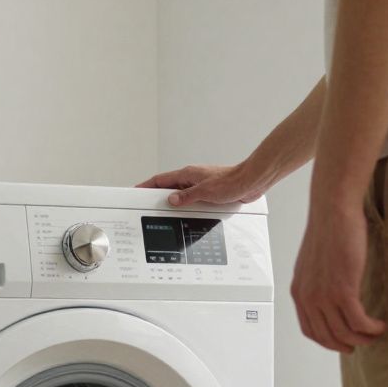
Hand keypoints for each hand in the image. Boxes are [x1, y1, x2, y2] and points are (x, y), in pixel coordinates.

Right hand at [137, 164, 265, 206]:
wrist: (251, 181)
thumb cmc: (232, 182)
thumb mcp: (205, 191)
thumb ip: (186, 196)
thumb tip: (171, 200)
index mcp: (188, 174)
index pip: (160, 180)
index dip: (146, 186)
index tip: (136, 190)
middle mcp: (192, 178)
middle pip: (168, 187)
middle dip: (157, 195)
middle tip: (147, 204)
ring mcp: (200, 185)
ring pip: (180, 194)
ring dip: (173, 201)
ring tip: (165, 210)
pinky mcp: (209, 193)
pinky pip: (191, 199)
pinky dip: (185, 205)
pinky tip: (186, 212)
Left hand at [291, 200, 385, 352]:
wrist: (333, 211)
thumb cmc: (328, 230)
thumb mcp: (315, 262)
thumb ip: (318, 282)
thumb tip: (332, 294)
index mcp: (299, 292)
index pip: (310, 329)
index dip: (328, 341)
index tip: (342, 342)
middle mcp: (308, 297)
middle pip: (327, 337)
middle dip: (346, 345)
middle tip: (363, 343)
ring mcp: (324, 296)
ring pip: (344, 333)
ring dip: (363, 338)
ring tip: (376, 333)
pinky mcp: (342, 290)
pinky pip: (358, 322)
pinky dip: (371, 328)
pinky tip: (380, 325)